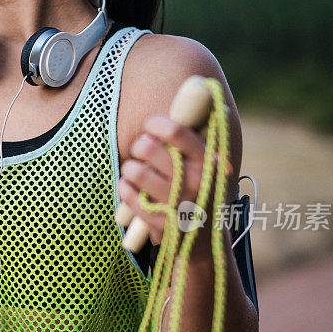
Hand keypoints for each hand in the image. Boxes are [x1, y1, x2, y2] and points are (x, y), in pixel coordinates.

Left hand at [117, 115, 208, 244]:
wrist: (204, 240)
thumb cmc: (200, 192)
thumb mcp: (208, 167)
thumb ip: (197, 140)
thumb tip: (203, 91)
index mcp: (209, 163)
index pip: (177, 132)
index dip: (156, 124)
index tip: (149, 126)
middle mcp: (195, 183)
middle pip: (149, 149)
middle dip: (139, 145)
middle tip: (140, 149)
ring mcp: (176, 204)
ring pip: (135, 171)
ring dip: (129, 167)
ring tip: (134, 170)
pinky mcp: (159, 222)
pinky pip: (128, 195)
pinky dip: (124, 188)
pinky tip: (129, 187)